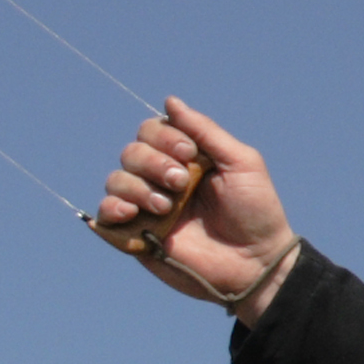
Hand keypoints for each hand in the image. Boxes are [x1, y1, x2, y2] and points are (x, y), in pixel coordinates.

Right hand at [92, 98, 298, 317]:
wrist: (256, 262)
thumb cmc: (256, 212)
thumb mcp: (241, 162)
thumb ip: (205, 131)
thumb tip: (170, 101)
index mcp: (184, 158)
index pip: (152, 131)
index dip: (164, 137)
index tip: (188, 154)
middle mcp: (162, 179)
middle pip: (132, 152)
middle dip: (153, 163)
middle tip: (181, 182)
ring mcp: (149, 207)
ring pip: (117, 180)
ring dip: (138, 187)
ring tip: (167, 206)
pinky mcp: (138, 235)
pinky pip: (107, 214)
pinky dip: (112, 207)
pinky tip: (132, 212)